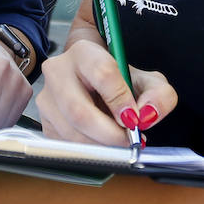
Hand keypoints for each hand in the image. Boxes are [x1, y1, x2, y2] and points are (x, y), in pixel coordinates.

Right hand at [35, 37, 175, 144]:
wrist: (93, 81)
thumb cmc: (119, 81)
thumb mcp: (147, 81)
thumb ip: (158, 95)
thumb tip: (147, 115)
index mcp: (84, 53)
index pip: (102, 74)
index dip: (120, 100)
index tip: (134, 118)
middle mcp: (58, 72)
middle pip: (79, 110)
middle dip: (109, 133)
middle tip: (128, 140)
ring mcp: (47, 98)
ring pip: (71, 132)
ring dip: (100, 145)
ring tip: (117, 142)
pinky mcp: (44, 121)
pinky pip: (64, 145)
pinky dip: (87, 151)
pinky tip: (101, 144)